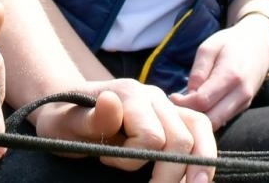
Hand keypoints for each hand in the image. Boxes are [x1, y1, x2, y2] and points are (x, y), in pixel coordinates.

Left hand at [33, 78, 214, 182]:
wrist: (67, 110)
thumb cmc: (65, 120)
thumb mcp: (66, 123)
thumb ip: (92, 118)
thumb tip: (111, 102)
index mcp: (129, 94)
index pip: (152, 138)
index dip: (132, 159)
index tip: (105, 160)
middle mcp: (153, 96)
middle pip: (181, 138)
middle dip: (168, 172)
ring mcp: (165, 106)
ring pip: (200, 131)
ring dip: (199, 165)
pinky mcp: (172, 118)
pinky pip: (199, 131)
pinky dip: (202, 155)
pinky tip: (196, 176)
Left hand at [169, 17, 268, 128]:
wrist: (259, 45)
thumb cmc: (230, 43)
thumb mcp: (209, 48)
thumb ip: (198, 72)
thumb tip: (189, 95)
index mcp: (231, 76)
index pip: (203, 101)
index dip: (184, 103)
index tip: (172, 97)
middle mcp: (241, 94)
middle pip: (211, 119)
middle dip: (191, 116)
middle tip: (177, 106)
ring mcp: (244, 103)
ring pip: (218, 123)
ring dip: (200, 120)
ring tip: (186, 106)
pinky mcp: (244, 107)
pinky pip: (224, 119)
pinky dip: (209, 117)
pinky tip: (198, 107)